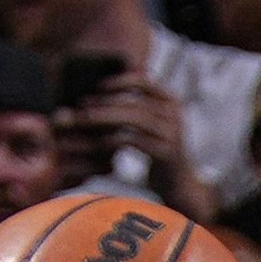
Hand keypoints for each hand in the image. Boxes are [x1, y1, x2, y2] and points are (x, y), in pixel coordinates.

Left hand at [59, 72, 216, 222]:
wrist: (178, 180)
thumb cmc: (157, 148)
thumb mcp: (153, 123)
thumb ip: (137, 105)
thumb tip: (102, 90)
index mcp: (171, 102)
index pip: (144, 82)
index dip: (120, 82)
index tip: (98, 86)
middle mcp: (174, 115)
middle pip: (135, 101)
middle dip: (105, 102)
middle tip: (81, 105)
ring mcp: (172, 134)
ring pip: (134, 118)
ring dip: (105, 117)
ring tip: (84, 119)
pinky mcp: (165, 152)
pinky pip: (134, 140)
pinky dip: (113, 139)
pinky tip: (99, 141)